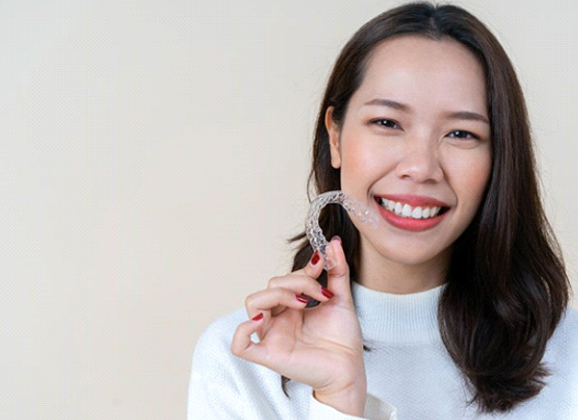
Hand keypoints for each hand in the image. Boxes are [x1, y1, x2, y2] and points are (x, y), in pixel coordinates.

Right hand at [231, 237, 366, 415]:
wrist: (350, 370)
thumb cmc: (343, 339)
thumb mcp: (341, 298)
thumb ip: (337, 271)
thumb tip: (333, 243)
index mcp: (291, 306)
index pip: (285, 278)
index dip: (302, 270)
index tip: (323, 266)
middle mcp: (279, 318)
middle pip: (270, 287)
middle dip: (296, 282)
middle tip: (320, 294)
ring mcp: (272, 335)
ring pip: (254, 304)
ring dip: (277, 295)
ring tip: (302, 304)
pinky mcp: (269, 355)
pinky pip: (240, 345)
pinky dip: (243, 330)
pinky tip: (262, 321)